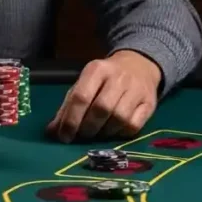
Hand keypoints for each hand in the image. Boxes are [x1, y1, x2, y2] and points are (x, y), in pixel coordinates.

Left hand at [46, 50, 161, 143]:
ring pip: (119, 118)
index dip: (71, 120)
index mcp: (97, 69)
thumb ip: (67, 107)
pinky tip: (114, 131)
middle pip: (101, 108)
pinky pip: (134, 126)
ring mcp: (136, 89)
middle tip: (82, 136)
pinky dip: (121, 133)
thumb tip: (52, 132)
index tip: (64, 136)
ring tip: (97, 133)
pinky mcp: (150, 103)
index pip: (81, 96)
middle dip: (88, 128)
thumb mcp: (84, 85)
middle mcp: (118, 77)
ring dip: (104, 132)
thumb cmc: (105, 80)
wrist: (139, 65)